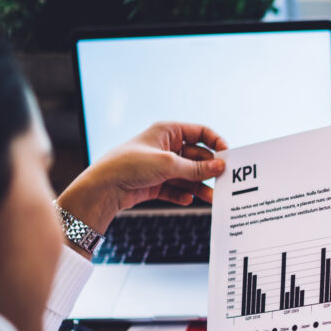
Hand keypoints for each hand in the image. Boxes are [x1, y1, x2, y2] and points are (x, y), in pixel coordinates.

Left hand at [57, 122, 226, 235]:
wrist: (102, 188)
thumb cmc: (130, 166)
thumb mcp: (168, 164)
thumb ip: (196, 168)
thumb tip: (221, 166)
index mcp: (168, 131)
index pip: (201, 132)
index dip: (216, 143)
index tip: (227, 156)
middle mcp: (166, 147)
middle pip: (197, 157)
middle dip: (209, 170)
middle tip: (223, 183)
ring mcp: (161, 166)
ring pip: (188, 175)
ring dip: (199, 186)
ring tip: (210, 198)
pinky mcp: (155, 183)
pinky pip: (176, 188)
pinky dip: (182, 194)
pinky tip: (186, 199)